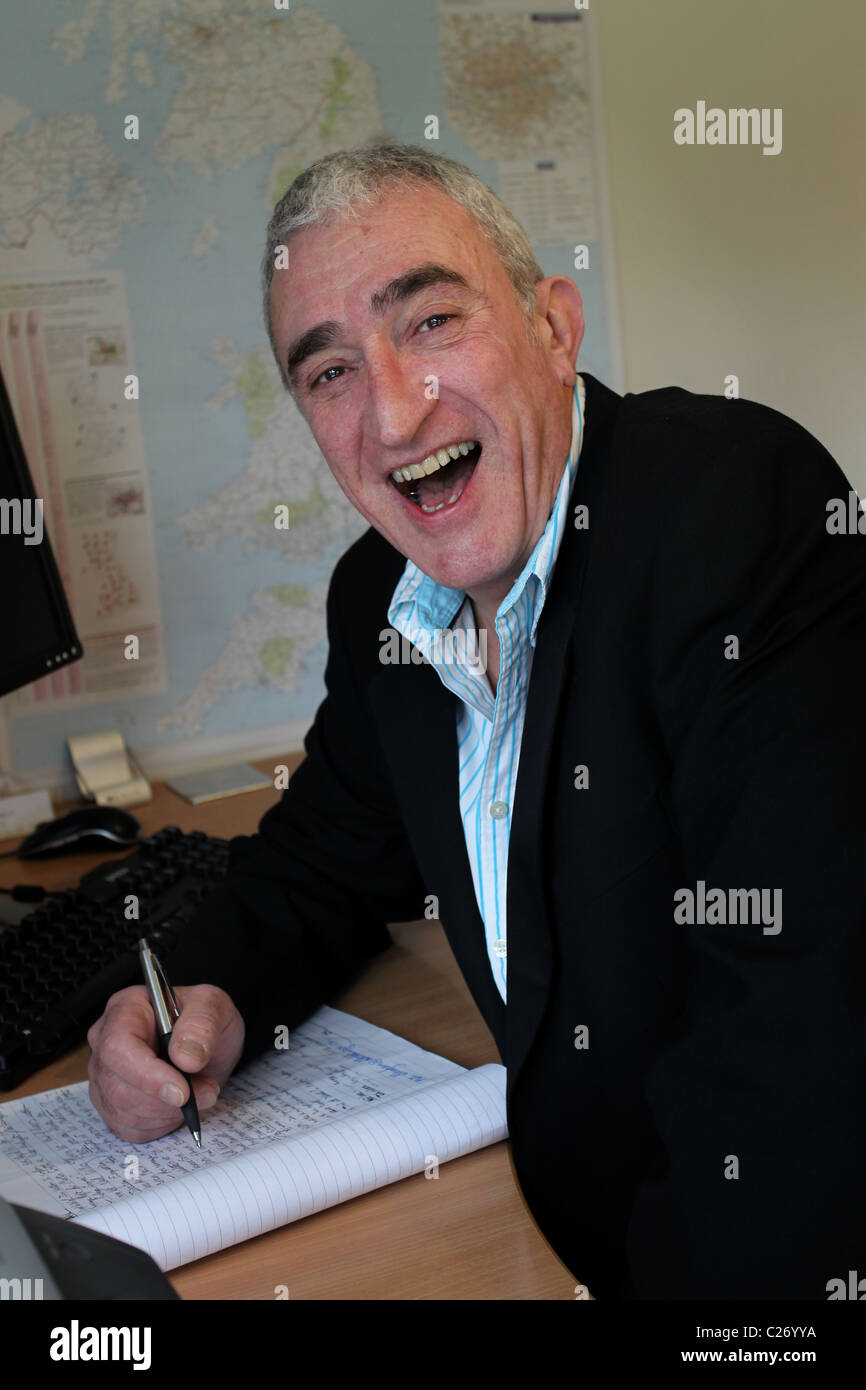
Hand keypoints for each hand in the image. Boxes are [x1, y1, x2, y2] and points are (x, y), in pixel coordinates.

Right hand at [87, 983, 244, 1141]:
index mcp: (125, 1008)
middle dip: (166, 1098)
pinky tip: (178, 1106)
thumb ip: (203, 1023)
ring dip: (169, 1112)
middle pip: (118, 1085)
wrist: (207, 1046)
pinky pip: (129, 1127)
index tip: (182, 1091)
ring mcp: (104, 1074)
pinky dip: (161, 1123)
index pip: (118, 1046)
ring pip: (124, 1111)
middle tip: (207, 1090)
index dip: (147, 1074)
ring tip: (199, 1093)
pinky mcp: (110, 1103)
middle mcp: (105, 1040)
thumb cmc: (204, 1021)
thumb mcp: (215, 1006)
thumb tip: (186, 1057)